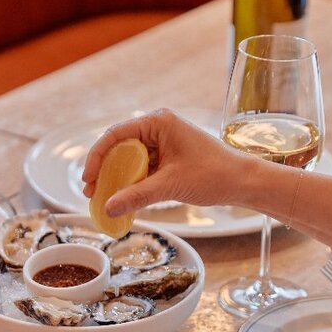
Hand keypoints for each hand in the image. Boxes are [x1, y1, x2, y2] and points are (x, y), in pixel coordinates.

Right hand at [82, 109, 252, 216]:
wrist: (242, 182)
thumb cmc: (214, 175)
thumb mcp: (171, 185)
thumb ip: (137, 196)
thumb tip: (108, 208)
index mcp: (159, 122)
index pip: (115, 135)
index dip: (97, 157)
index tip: (88, 179)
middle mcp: (158, 128)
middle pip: (119, 146)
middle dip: (104, 170)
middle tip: (92, 192)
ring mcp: (163, 142)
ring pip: (129, 159)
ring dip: (116, 178)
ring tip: (103, 198)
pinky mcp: (168, 158)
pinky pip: (141, 168)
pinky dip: (131, 182)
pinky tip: (122, 198)